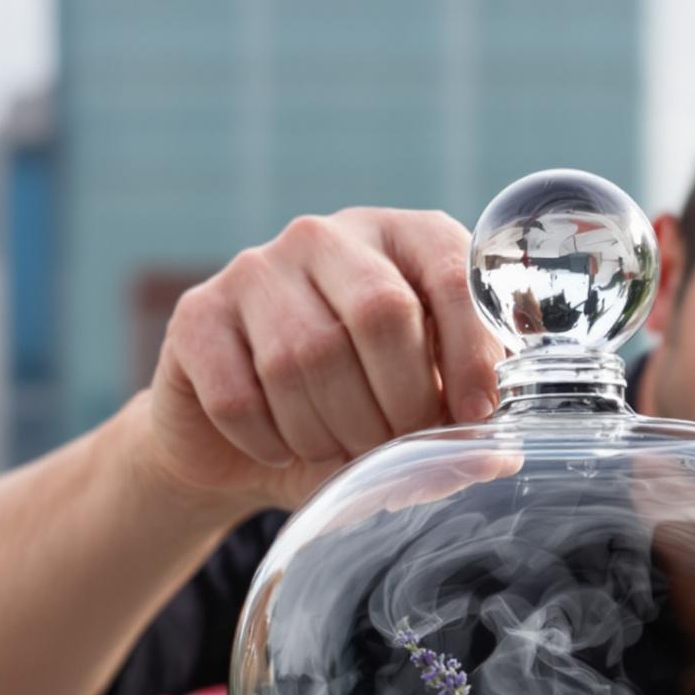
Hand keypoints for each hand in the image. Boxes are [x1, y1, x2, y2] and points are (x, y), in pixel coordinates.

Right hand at [144, 208, 504, 512]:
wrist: (234, 446)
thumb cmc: (348, 418)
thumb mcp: (413, 419)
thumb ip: (456, 426)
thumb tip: (497, 457)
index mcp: (400, 239)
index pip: (450, 271)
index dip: (470, 351)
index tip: (475, 415)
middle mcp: (326, 237)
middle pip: (379, 312)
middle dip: (399, 402)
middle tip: (394, 447)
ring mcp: (255, 269)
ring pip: (305, 358)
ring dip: (330, 431)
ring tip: (336, 450)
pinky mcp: (197, 315)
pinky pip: (239, 395)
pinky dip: (268, 441)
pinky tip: (279, 448)